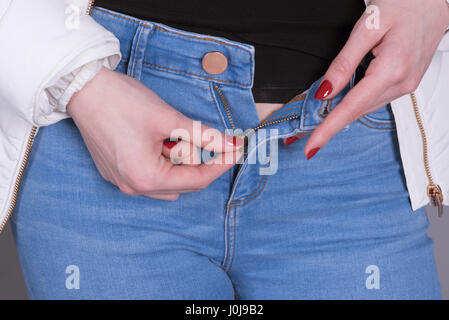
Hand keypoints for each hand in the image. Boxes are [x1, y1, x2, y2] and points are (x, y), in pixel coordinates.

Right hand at [67, 67, 243, 200]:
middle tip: (205, 135)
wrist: (82, 88)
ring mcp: (123, 181)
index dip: (221, 164)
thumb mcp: (169, 119)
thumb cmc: (122, 101)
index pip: (197, 179)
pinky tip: (159, 139)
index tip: (237, 149)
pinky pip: (151, 175)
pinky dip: (164, 160)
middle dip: (198, 159)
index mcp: (146, 178)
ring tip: (173, 135)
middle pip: (183, 183)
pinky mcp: (116, 172)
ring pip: (168, 180)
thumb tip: (231, 144)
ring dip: (180, 161)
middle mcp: (133, 187)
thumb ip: (204, 136)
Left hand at [285, 0, 448, 158]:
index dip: (328, 129)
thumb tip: (325, 91)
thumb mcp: (367, 27)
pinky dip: (356, 102)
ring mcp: (406, 85)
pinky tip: (343, 100)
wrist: (435, 0)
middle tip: (303, 133)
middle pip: (357, 111)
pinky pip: (374, 99)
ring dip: (342, 114)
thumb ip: (344, 62)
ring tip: (318, 119)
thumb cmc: (405, 5)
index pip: (351, 108)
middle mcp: (402, 83)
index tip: (312, 146)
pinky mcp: (406, 83)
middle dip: (329, 124)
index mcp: (392, 69)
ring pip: (365, 107)